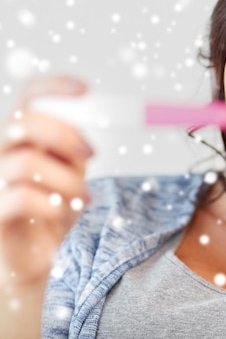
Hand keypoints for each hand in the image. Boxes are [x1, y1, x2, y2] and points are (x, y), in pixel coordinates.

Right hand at [0, 75, 92, 285]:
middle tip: (91, 154)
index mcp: (23, 138)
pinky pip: (19, 197)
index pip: (29, 98)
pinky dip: (52, 204)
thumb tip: (95, 122)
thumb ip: (74, 147)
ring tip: (83, 197)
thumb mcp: (71, 170)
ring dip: (67, 179)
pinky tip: (63, 214)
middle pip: (22, 121)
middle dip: (64, 133)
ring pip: (26, 162)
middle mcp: (2, 153)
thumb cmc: (55, 208)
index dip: (53, 87)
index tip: (85, 90)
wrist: (37, 258)